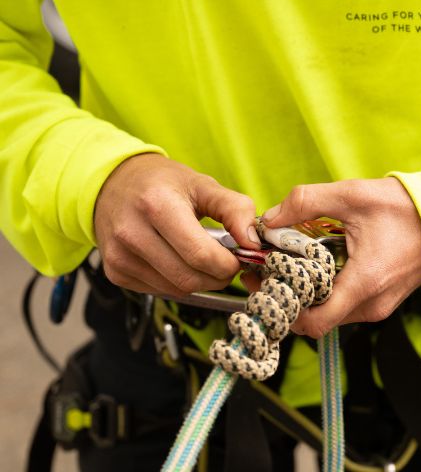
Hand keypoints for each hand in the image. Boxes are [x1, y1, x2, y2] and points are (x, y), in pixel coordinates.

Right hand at [94, 153, 259, 295]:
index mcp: (156, 205)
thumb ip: (235, 209)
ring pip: (177, 289)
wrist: (114, 184)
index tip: (239, 257)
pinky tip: (179, 260)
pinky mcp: (115, 272)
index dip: (227, 264)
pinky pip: (161, 290)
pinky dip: (179, 282)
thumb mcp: (203, 185)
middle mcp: (132, 233)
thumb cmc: (163, 183)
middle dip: (218, 276)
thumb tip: (253, 242)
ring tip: (203, 257)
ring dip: (200, 280)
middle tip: (226, 261)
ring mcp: (119, 256)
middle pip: (189, 278)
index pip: (200, 254)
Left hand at [260, 178, 420, 338]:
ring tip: (291, 264)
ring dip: (308, 294)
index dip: (283, 307)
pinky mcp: (383, 301)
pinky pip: (346, 306)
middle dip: (289, 297)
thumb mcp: (350, 195)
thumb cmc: (403, 207)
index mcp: (365, 282)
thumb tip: (269, 219)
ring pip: (331, 314)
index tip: (265, 283)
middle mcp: (372, 304)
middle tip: (269, 269)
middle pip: (317, 319)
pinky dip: (327, 292)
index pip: (314, 322)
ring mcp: (380, 306)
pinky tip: (318, 265)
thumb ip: (305, 202)